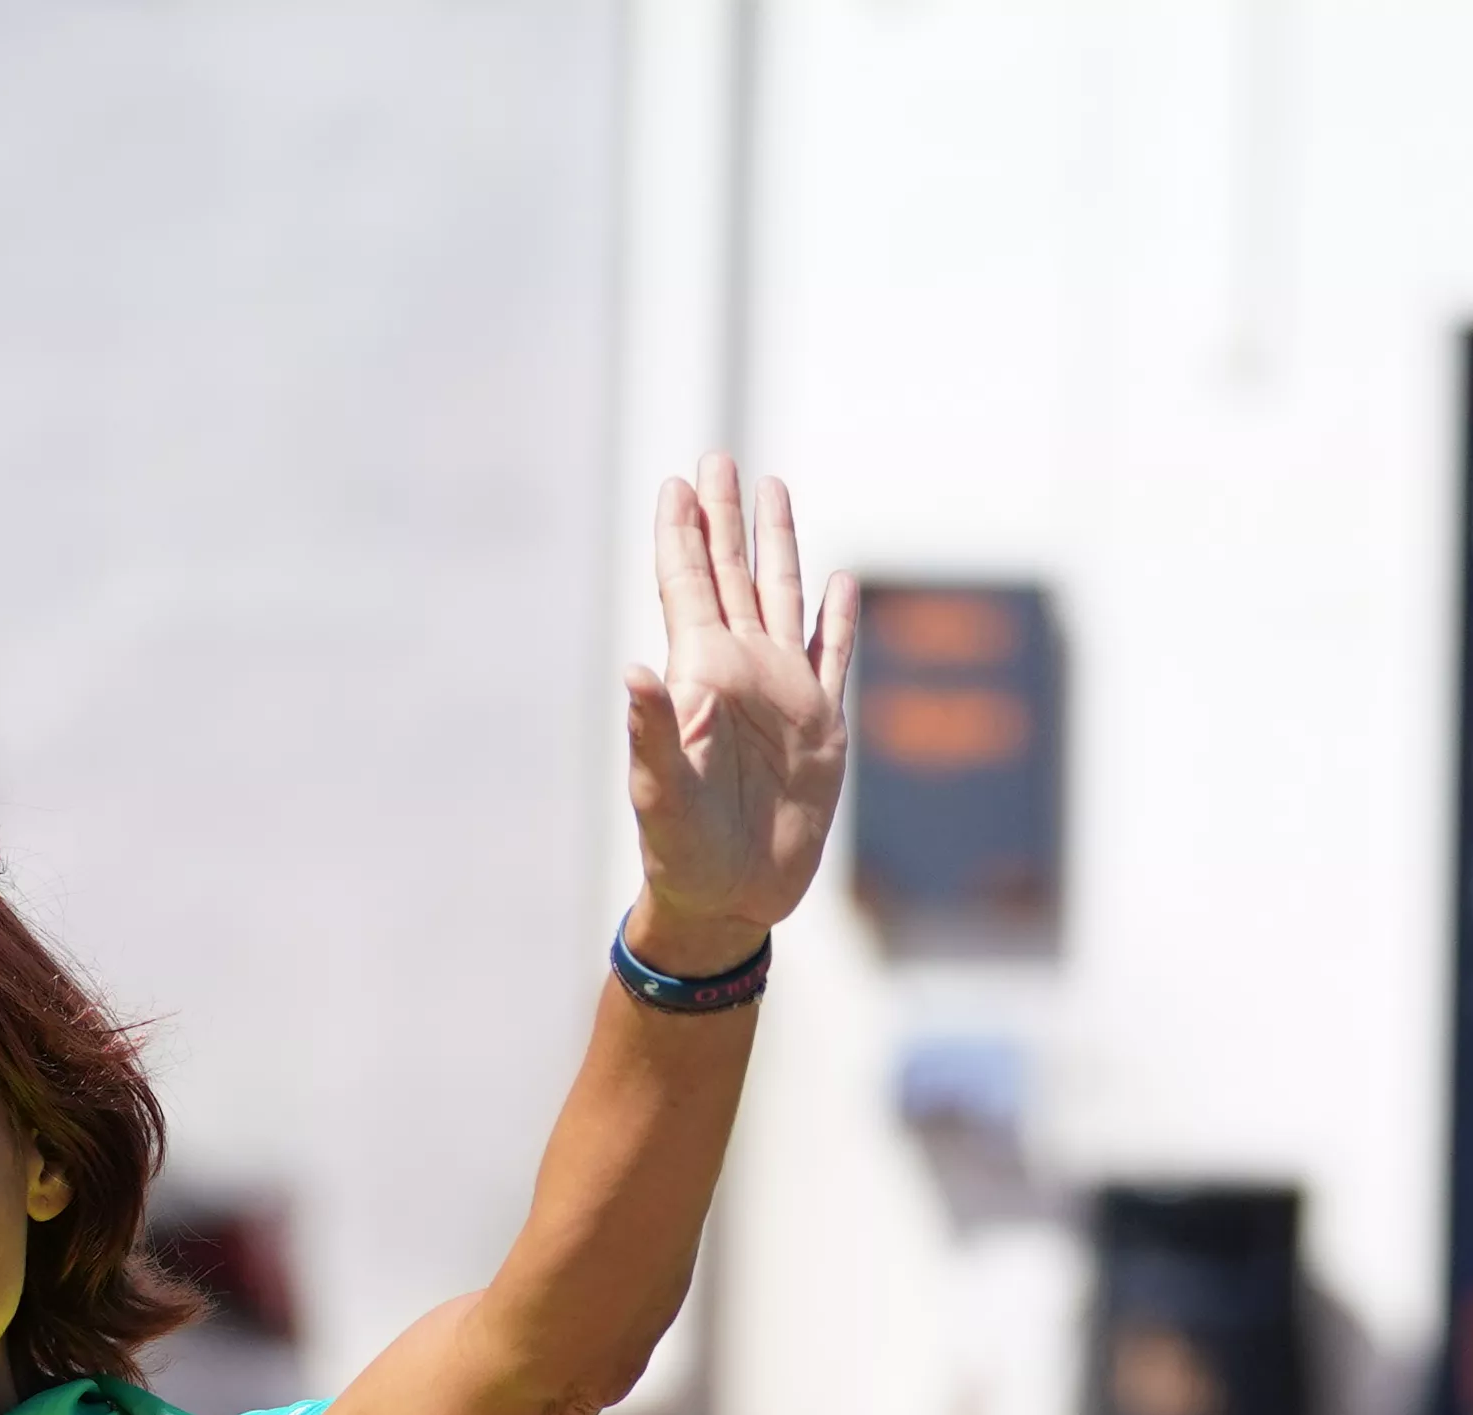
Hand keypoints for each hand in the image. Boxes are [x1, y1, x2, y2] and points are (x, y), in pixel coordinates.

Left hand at [619, 457, 844, 975]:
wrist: (732, 899)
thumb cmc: (683, 851)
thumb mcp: (661, 791)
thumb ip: (651, 731)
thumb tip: (634, 671)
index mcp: (701, 674)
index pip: (687, 584)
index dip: (682, 533)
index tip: (677, 481)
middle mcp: (741, 670)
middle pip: (731, 573)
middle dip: (725, 516)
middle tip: (717, 457)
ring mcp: (782, 694)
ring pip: (781, 597)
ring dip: (778, 545)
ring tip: (774, 488)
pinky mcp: (821, 725)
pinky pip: (831, 657)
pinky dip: (835, 619)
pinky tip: (838, 583)